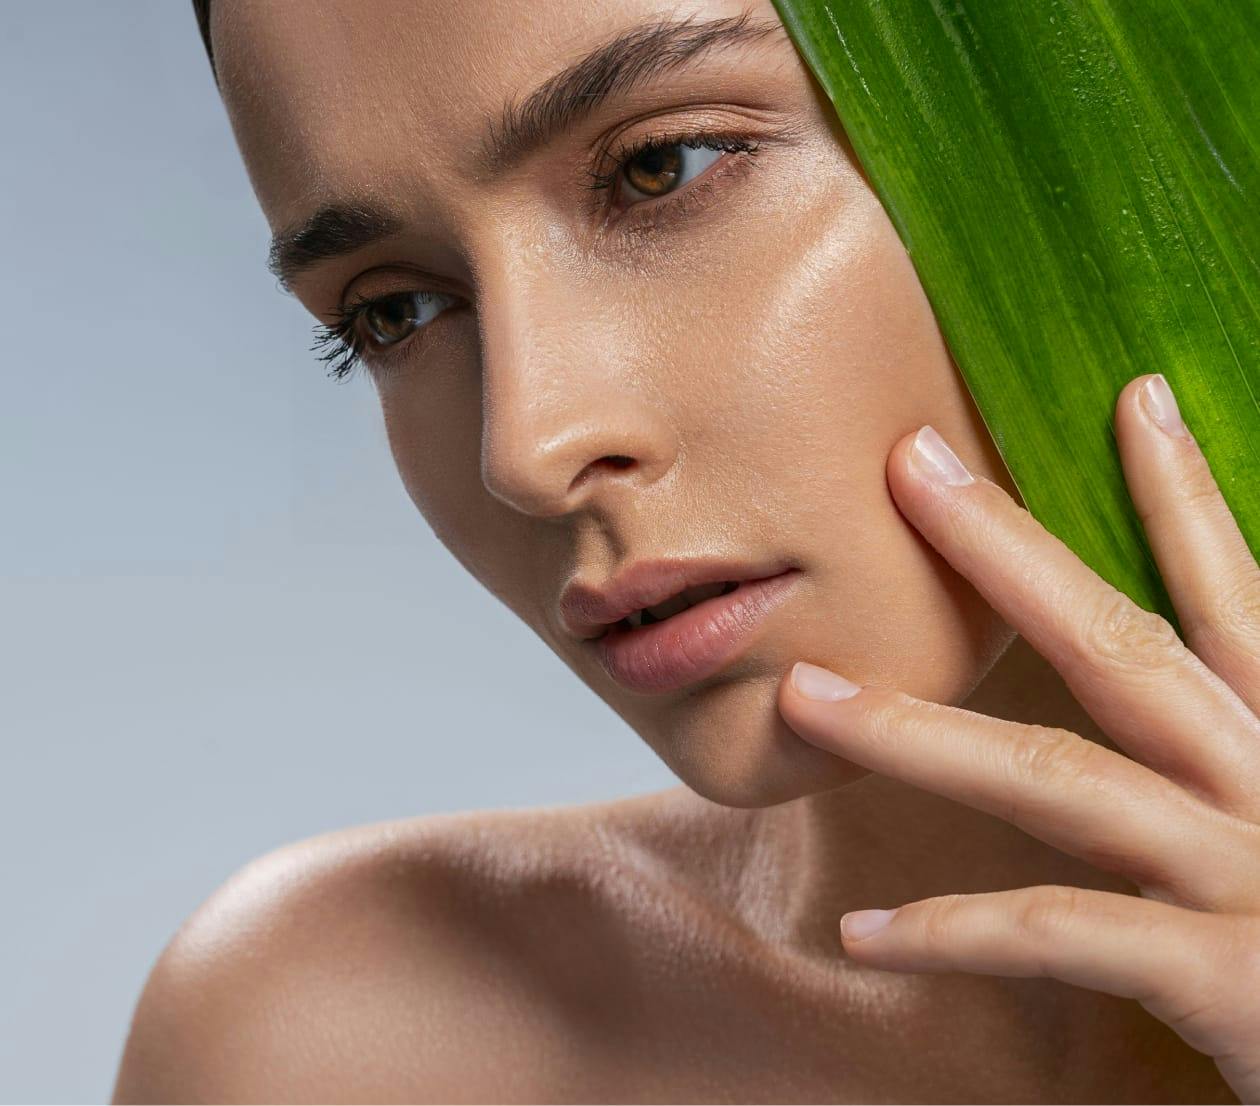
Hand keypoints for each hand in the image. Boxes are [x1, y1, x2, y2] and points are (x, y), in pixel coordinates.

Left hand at [776, 373, 1259, 1101]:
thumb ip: (1236, 749)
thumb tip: (1176, 705)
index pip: (1238, 594)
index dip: (1183, 494)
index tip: (1135, 397)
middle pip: (1122, 644)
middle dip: (1007, 549)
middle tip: (907, 463)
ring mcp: (1249, 872)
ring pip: (1057, 779)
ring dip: (916, 733)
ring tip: (805, 695)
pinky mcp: (1229, 975)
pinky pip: (1058, 936)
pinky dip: (954, 934)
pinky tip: (861, 935)